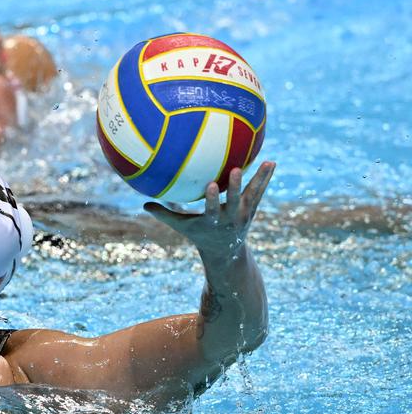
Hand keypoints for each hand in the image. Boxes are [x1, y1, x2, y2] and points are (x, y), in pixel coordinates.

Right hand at [144, 161, 275, 261]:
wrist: (225, 251)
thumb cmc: (199, 234)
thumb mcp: (182, 227)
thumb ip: (164, 215)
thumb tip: (143, 204)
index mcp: (214, 221)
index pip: (213, 209)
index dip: (213, 198)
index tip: (211, 185)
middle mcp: (231, 218)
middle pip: (235, 201)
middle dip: (236, 187)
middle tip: (236, 170)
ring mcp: (244, 213)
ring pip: (253, 194)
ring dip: (260, 179)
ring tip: (269, 162)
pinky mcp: (252, 208)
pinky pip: (259, 191)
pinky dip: (265, 177)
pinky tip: (271, 163)